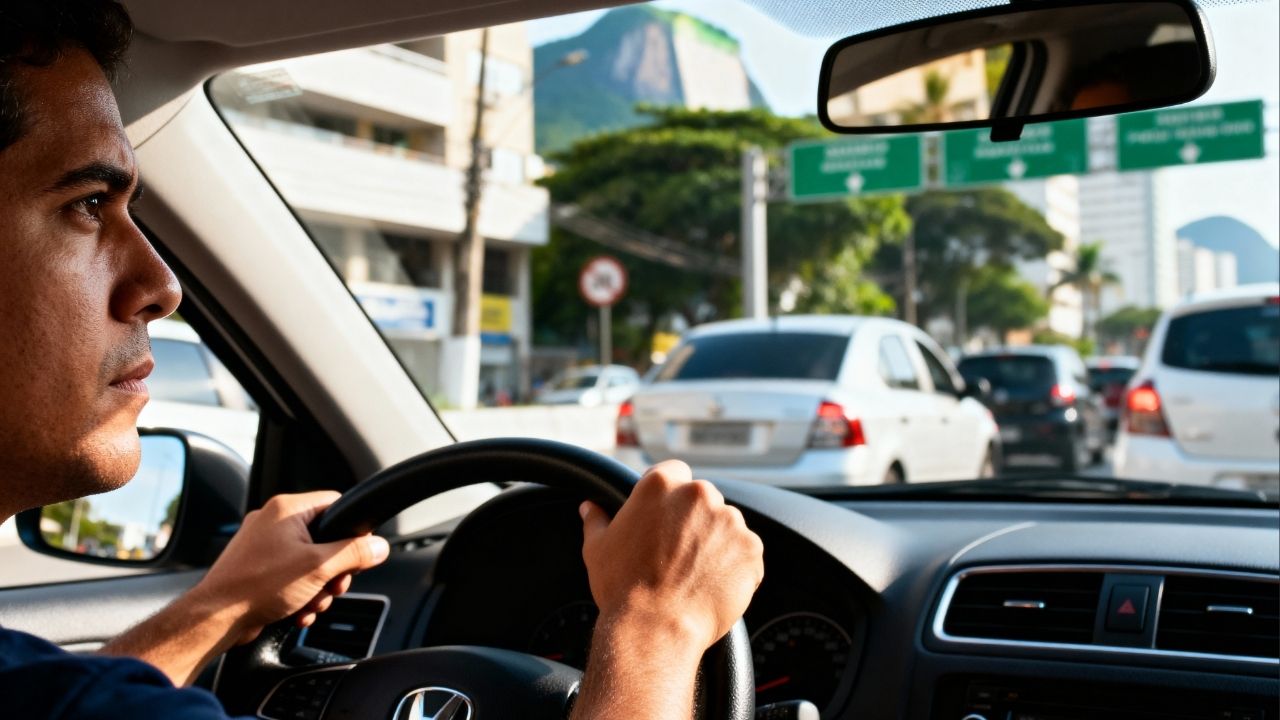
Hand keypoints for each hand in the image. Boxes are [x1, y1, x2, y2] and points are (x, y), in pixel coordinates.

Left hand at [190, 491, 389, 643]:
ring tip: (309, 603)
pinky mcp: (256, 568)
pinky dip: (299, 594)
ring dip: (317, 587)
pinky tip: (297, 611)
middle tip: (332, 586)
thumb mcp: (319, 567)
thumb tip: (379, 546)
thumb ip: (354, 553)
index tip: (357, 551)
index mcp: (287, 509)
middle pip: (325, 538)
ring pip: (310, 562)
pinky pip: (291, 576)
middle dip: (333, 570)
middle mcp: (272, 521)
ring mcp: (262, 545)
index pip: (335, 504)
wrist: (215, 619)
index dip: (351, 529)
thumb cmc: (257, 587)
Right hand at [579, 461, 764, 653]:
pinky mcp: (750, 548)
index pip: (674, 472)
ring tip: (694, 574)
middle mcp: (698, 494)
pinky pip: (746, 552)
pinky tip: (712, 585)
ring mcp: (729, 520)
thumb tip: (588, 507)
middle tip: (678, 554)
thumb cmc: (622, 588)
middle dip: (694, 520)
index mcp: (661, 485)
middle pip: (703, 499)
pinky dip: (736, 566)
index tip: (665, 518)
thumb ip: (597, 520)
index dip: (670, 496)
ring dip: (716, 542)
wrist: (656, 628)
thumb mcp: (598, 549)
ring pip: (726, 525)